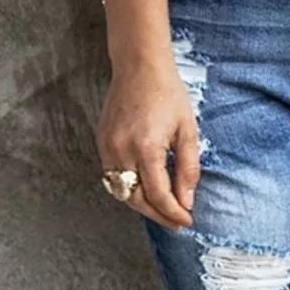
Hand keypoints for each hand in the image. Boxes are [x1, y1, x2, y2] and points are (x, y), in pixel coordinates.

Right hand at [97, 52, 199, 230]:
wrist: (139, 67)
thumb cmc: (167, 94)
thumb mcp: (187, 131)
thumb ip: (187, 169)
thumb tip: (186, 201)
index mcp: (146, 147)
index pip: (158, 195)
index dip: (173, 213)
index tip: (187, 221)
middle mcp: (122, 151)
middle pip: (137, 199)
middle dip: (158, 215)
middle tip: (176, 223)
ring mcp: (108, 147)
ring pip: (122, 192)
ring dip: (142, 205)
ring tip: (163, 210)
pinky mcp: (102, 143)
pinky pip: (113, 177)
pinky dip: (129, 189)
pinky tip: (146, 190)